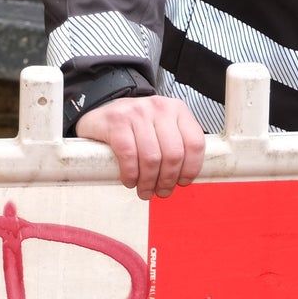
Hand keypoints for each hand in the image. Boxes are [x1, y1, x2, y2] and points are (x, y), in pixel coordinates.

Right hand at [74, 95, 206, 198]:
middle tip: (161, 192)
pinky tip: (129, 180)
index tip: (182, 182)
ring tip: (144, 191)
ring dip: (148, 182)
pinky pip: (129, 155)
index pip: (195, 143)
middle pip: (173, 154)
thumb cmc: (135, 127)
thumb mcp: (161, 128)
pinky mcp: (116, 121)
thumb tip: (185, 178)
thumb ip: (176, 146)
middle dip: (168, 180)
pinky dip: (131, 174)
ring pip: (152, 157)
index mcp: (177, 109)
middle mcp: (160, 107)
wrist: (102, 114)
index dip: (191, 169)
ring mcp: (137, 112)